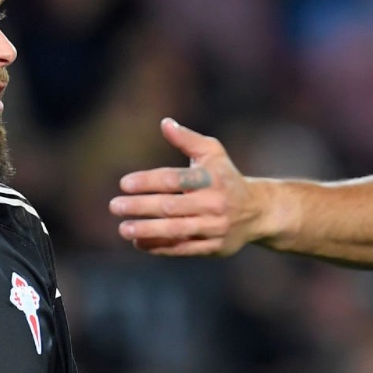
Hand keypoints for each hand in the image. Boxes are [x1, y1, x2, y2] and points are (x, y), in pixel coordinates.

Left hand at [110, 118, 260, 256]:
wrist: (258, 211)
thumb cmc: (227, 177)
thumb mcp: (213, 153)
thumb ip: (188, 139)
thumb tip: (165, 123)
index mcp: (211, 178)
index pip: (174, 179)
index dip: (147, 182)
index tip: (124, 184)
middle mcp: (214, 204)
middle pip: (170, 207)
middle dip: (140, 207)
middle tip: (114, 206)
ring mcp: (215, 228)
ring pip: (175, 231)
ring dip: (146, 230)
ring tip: (123, 229)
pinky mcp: (215, 247)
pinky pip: (183, 249)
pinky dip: (160, 247)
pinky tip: (140, 243)